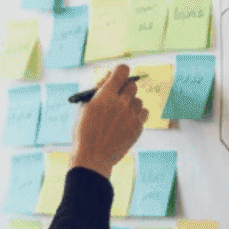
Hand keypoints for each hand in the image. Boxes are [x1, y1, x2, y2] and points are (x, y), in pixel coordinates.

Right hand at [71, 63, 147, 178]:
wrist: (93, 157)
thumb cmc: (84, 131)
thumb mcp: (84, 107)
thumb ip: (97, 90)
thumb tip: (109, 76)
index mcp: (105, 95)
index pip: (122, 70)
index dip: (120, 72)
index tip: (116, 78)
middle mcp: (121, 103)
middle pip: (132, 85)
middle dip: (124, 89)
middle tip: (115, 99)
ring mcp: (132, 115)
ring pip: (139, 100)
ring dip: (130, 103)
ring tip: (118, 115)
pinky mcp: (139, 127)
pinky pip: (143, 113)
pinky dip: (136, 115)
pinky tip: (125, 122)